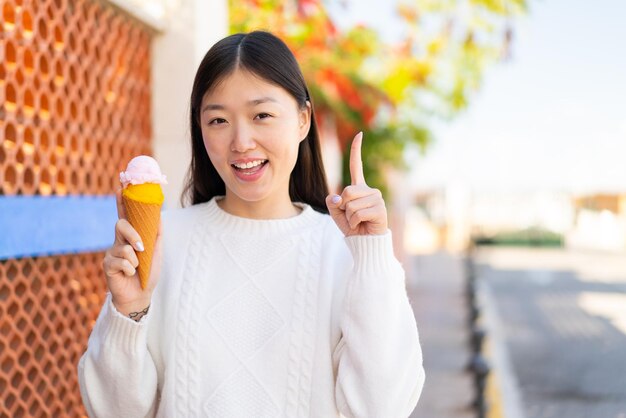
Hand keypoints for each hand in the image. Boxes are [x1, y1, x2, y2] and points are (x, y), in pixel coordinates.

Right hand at [102, 189, 161, 315]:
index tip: (121, 186)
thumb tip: (159, 215)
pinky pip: (122, 262)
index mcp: (130, 236)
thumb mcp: (156, 251)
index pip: (125, 215)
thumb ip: (156, 234)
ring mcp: (111, 252)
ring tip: (137, 269)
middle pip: (121, 225)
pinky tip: (130, 275)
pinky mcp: (107, 265)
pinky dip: (131, 270)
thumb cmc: (148, 273)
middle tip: (141, 247)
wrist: (140, 294)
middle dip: (133, 235)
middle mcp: (118, 241)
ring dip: (136, 260)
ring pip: (124, 247)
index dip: (122, 201)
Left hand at [326, 132, 387, 235]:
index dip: (356, 150)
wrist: (365, 242)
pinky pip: (357, 213)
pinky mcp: (380, 209)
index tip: (359, 134)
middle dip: (343, 207)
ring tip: (358, 222)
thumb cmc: (352, 227)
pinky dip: (354, 222)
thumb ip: (332, 203)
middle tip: (352, 216)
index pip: (356, 166)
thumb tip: (336, 197)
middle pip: (347, 191)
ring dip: (349, 217)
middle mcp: (370, 190)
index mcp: (359, 188)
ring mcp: (377, 198)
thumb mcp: (337, 214)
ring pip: (350, 204)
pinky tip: (362, 225)